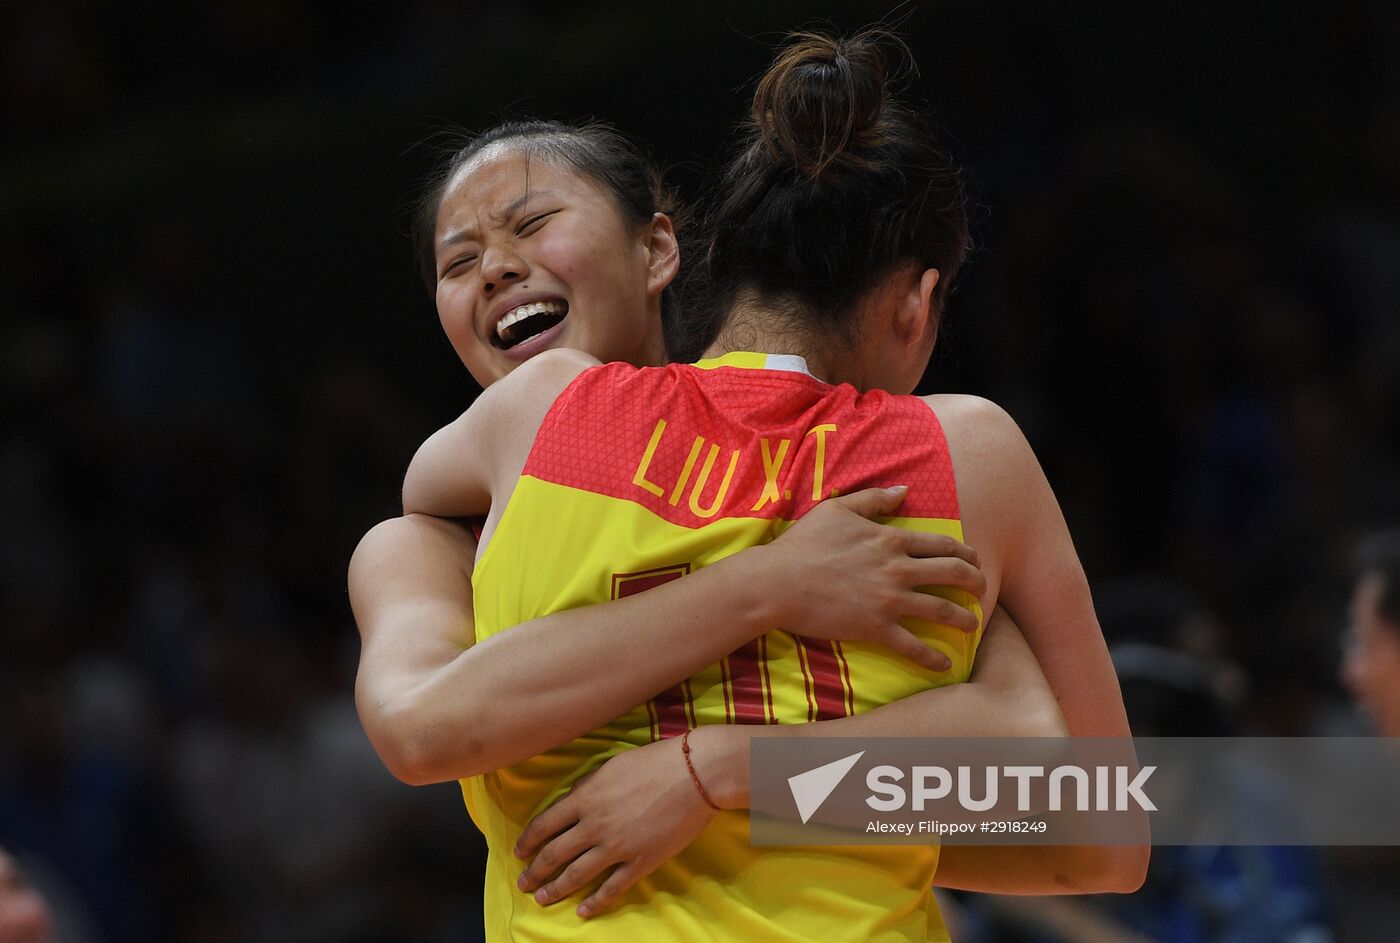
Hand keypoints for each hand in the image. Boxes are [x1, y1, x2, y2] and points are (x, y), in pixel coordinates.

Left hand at [514, 736, 717, 917]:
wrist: (694, 774)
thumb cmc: (654, 762)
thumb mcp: (610, 766)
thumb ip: (587, 787)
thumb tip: (569, 802)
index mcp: (585, 797)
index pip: (544, 824)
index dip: (528, 841)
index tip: (519, 853)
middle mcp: (594, 825)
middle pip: (554, 854)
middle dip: (535, 872)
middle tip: (524, 884)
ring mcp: (616, 846)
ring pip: (576, 875)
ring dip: (555, 889)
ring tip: (542, 899)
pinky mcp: (640, 862)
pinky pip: (611, 888)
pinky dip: (594, 902)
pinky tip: (582, 911)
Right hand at [759, 486, 986, 670]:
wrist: (777, 581)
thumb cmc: (803, 544)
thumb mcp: (837, 509)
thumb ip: (874, 499)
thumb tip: (904, 491)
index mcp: (890, 540)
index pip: (941, 544)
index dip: (965, 552)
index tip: (974, 560)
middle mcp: (897, 569)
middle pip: (953, 573)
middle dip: (975, 582)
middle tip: (982, 590)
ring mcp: (889, 600)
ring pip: (942, 609)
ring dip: (964, 618)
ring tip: (974, 625)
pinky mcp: (876, 628)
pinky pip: (913, 645)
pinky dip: (932, 657)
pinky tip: (945, 664)